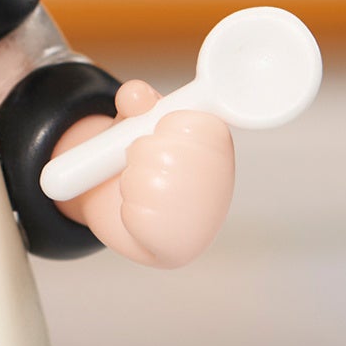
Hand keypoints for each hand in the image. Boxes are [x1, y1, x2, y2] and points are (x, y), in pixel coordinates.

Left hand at [53, 80, 235, 268]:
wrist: (125, 211)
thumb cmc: (140, 158)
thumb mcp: (134, 120)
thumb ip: (136, 103)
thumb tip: (136, 95)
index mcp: (216, 144)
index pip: (207, 128)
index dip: (173, 127)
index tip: (161, 129)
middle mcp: (220, 184)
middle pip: (171, 156)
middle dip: (143, 152)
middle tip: (142, 158)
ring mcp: (203, 222)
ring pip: (151, 185)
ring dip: (131, 180)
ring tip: (139, 185)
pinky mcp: (178, 250)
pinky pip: (139, 219)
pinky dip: (128, 211)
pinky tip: (138, 212)